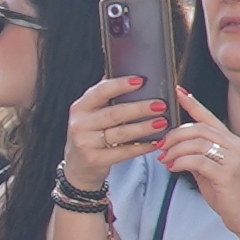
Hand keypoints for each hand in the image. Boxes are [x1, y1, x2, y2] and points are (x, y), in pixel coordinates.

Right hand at [56, 72, 171, 198]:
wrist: (77, 166)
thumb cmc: (91, 133)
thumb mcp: (91, 114)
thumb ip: (106, 97)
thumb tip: (131, 73)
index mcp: (80, 107)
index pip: (100, 91)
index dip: (120, 85)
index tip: (140, 81)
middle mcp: (80, 124)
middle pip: (114, 113)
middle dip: (140, 108)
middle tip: (161, 105)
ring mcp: (85, 143)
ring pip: (121, 134)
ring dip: (144, 128)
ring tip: (162, 123)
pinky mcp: (94, 160)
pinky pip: (123, 152)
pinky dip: (141, 147)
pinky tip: (155, 142)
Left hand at [155, 108, 239, 239]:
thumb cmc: (227, 192)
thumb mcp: (210, 169)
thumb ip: (197, 154)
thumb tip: (174, 147)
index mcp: (230, 141)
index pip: (209, 117)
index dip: (193, 104)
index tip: (178, 92)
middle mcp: (234, 145)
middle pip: (198, 129)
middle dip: (174, 135)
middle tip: (160, 146)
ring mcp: (232, 159)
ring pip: (196, 143)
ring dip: (175, 150)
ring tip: (165, 159)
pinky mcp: (226, 174)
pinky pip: (197, 161)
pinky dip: (181, 162)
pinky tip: (173, 167)